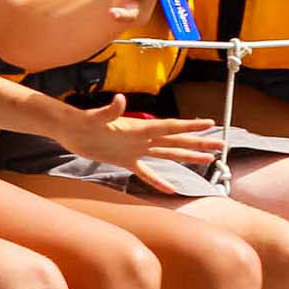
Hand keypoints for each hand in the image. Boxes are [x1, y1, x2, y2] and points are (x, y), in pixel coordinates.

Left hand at [51, 96, 225, 187]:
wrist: (68, 131)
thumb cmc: (80, 121)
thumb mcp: (95, 116)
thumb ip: (110, 110)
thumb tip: (120, 99)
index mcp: (138, 128)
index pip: (169, 127)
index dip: (189, 126)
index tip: (210, 124)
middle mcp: (141, 138)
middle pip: (175, 140)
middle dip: (198, 142)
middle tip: (221, 144)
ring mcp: (134, 150)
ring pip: (167, 154)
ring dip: (187, 156)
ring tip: (208, 160)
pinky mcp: (124, 160)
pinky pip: (146, 173)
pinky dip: (158, 181)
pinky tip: (171, 189)